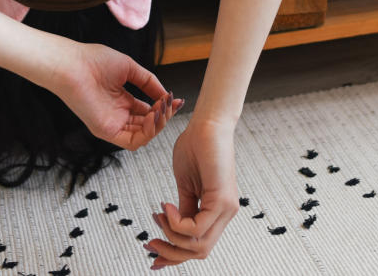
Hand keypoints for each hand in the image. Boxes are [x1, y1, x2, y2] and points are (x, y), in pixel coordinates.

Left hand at [53, 42, 183, 150]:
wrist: (73, 64)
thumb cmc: (94, 61)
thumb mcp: (130, 68)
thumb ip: (149, 81)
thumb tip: (166, 94)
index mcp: (121, 100)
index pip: (148, 112)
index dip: (164, 108)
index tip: (177, 99)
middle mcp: (118, 114)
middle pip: (148, 124)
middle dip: (164, 115)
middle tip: (171, 103)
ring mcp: (112, 124)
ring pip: (144, 135)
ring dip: (159, 124)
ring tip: (163, 108)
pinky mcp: (106, 131)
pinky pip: (133, 142)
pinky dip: (148, 133)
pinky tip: (154, 117)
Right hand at [145, 118, 238, 269]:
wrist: (207, 124)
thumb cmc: (197, 147)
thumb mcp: (185, 186)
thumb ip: (183, 209)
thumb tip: (172, 227)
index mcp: (216, 211)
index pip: (199, 245)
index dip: (175, 254)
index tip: (153, 252)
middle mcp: (225, 213)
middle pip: (200, 251)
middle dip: (171, 252)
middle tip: (150, 243)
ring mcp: (226, 208)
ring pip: (199, 245)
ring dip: (171, 236)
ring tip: (159, 217)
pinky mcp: (222, 200)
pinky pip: (197, 227)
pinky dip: (176, 223)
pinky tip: (166, 207)